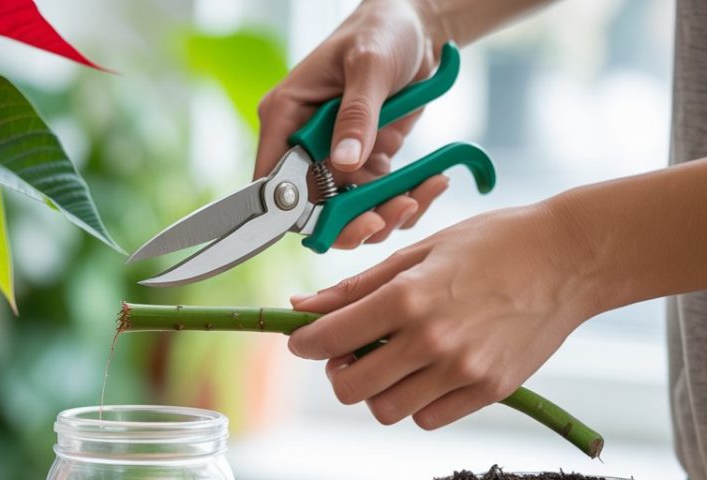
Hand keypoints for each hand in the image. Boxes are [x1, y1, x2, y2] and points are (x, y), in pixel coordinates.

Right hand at [255, 0, 448, 248]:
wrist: (418, 27)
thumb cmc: (382, 30)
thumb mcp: (370, 65)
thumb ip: (357, 115)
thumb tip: (344, 163)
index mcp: (286, 117)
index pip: (273, 180)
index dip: (293, 212)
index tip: (329, 225)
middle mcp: (304, 144)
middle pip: (311, 208)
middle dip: (347, 224)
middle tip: (382, 221)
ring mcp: (335, 157)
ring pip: (348, 213)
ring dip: (384, 216)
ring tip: (418, 197)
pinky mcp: (366, 163)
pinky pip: (378, 200)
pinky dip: (406, 201)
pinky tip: (432, 183)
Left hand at [286, 201, 598, 429]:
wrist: (570, 257)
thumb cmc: (494, 243)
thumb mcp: (418, 251)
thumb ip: (357, 287)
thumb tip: (304, 308)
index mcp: (407, 297)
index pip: (329, 339)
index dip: (305, 344)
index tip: (303, 341)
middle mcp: (431, 338)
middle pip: (350, 388)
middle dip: (339, 373)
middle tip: (349, 354)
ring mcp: (462, 369)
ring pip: (386, 410)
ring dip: (377, 391)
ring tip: (391, 363)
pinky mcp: (490, 390)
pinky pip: (428, 418)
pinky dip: (416, 403)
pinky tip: (426, 373)